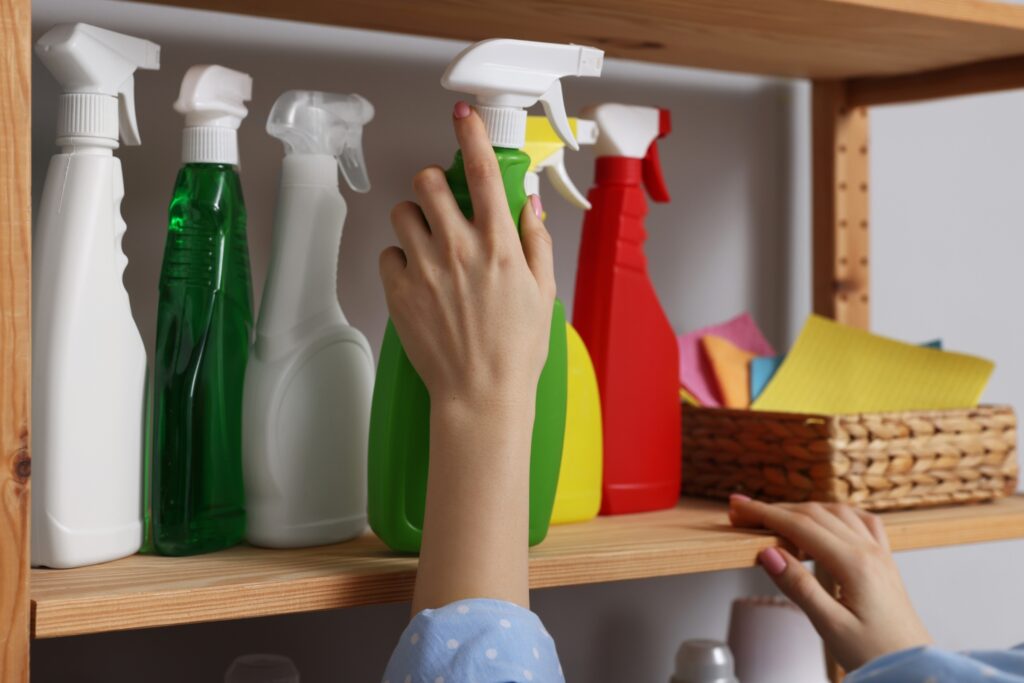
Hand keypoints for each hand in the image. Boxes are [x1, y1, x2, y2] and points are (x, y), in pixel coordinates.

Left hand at [385, 101, 554, 612]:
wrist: (481, 396)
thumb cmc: (516, 351)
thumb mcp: (542, 292)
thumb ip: (535, 242)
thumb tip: (527, 205)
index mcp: (499, 245)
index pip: (482, 172)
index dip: (470, 135)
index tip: (463, 116)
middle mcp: (459, 249)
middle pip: (428, 182)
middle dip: (433, 184)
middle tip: (442, 204)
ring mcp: (425, 269)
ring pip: (402, 213)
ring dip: (414, 219)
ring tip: (428, 244)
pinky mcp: (399, 292)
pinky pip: (387, 253)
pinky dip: (400, 258)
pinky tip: (418, 277)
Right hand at [729, 496, 931, 671]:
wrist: (916, 670)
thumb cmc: (877, 656)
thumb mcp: (831, 627)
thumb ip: (799, 586)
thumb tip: (768, 553)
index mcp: (854, 564)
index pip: (799, 526)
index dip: (764, 513)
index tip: (737, 507)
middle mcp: (869, 551)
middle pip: (815, 513)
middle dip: (775, 509)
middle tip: (743, 511)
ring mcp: (880, 554)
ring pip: (836, 512)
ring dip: (802, 509)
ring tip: (774, 518)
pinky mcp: (885, 562)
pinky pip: (862, 522)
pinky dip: (836, 514)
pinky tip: (825, 520)